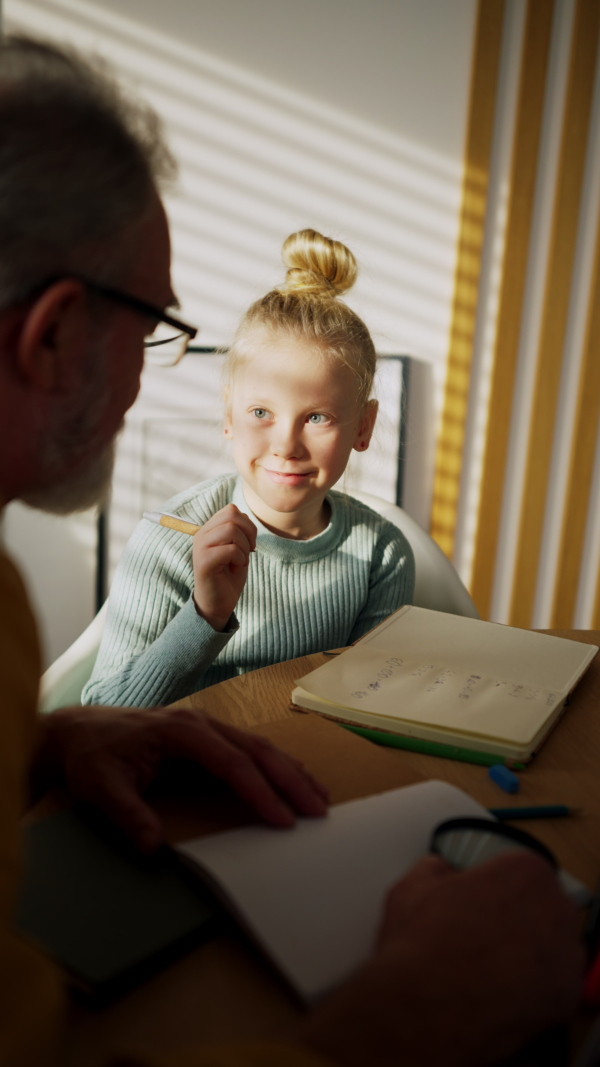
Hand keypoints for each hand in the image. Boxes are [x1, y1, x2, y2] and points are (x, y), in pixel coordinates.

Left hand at [33, 705, 327, 851]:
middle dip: (291, 780)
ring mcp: (206, 728)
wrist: (77, 732)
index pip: (232, 763)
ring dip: (291, 771)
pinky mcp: (207, 738)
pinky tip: (293, 781)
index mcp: (180, 732)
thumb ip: (126, 815)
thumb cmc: (91, 756)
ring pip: (260, 747)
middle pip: (257, 751)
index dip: (260, 792)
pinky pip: (250, 750)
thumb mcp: (99, 787)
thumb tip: (151, 846)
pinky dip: (276, 766)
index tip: (283, 820)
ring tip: (320, 797)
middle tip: (318, 811)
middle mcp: (201, 724)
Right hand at [192, 504, 255, 630]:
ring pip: (231, 529)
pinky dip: (240, 558)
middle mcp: (201, 535)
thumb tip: (245, 516)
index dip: (247, 524)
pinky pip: (230, 549)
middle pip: (232, 515)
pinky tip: (235, 568)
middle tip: (249, 550)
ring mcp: (200, 547)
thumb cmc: (229, 577)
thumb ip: (238, 531)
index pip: (231, 510)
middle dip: (248, 532)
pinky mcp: (204, 561)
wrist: (218, 604)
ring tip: (239, 561)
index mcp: (209, 530)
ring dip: (243, 547)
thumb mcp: (237, 549)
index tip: (249, 543)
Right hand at [298, 852, 583, 1066]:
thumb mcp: (413, 888)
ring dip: (533, 951)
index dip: (506, 890)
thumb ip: (435, 872)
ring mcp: (561, 955)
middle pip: (548, 907)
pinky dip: (536, 988)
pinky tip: (504, 993)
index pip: (528, 871)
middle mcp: (551, 909)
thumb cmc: (414, 947)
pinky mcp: (561, 997)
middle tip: (493, 937)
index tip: (494, 904)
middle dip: (523, 919)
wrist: (418, 1008)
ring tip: (496, 967)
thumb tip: (438, 870)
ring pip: (556, 945)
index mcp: (519, 872)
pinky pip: (555, 984)